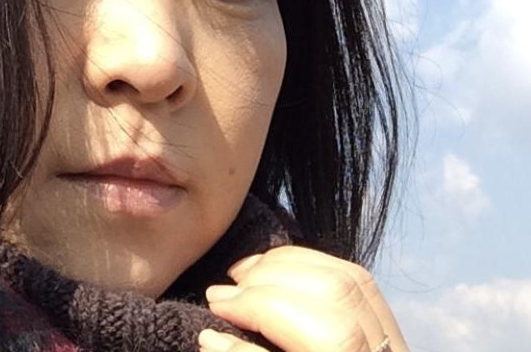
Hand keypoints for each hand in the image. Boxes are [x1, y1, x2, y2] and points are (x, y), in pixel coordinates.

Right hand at [198, 246, 408, 351]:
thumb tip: (210, 340)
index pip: (330, 337)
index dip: (263, 314)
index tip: (211, 320)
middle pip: (337, 297)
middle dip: (269, 285)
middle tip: (219, 296)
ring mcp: (395, 346)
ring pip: (348, 278)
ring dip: (284, 266)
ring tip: (241, 277)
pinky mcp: (391, 333)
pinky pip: (353, 277)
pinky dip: (307, 263)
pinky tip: (273, 269)